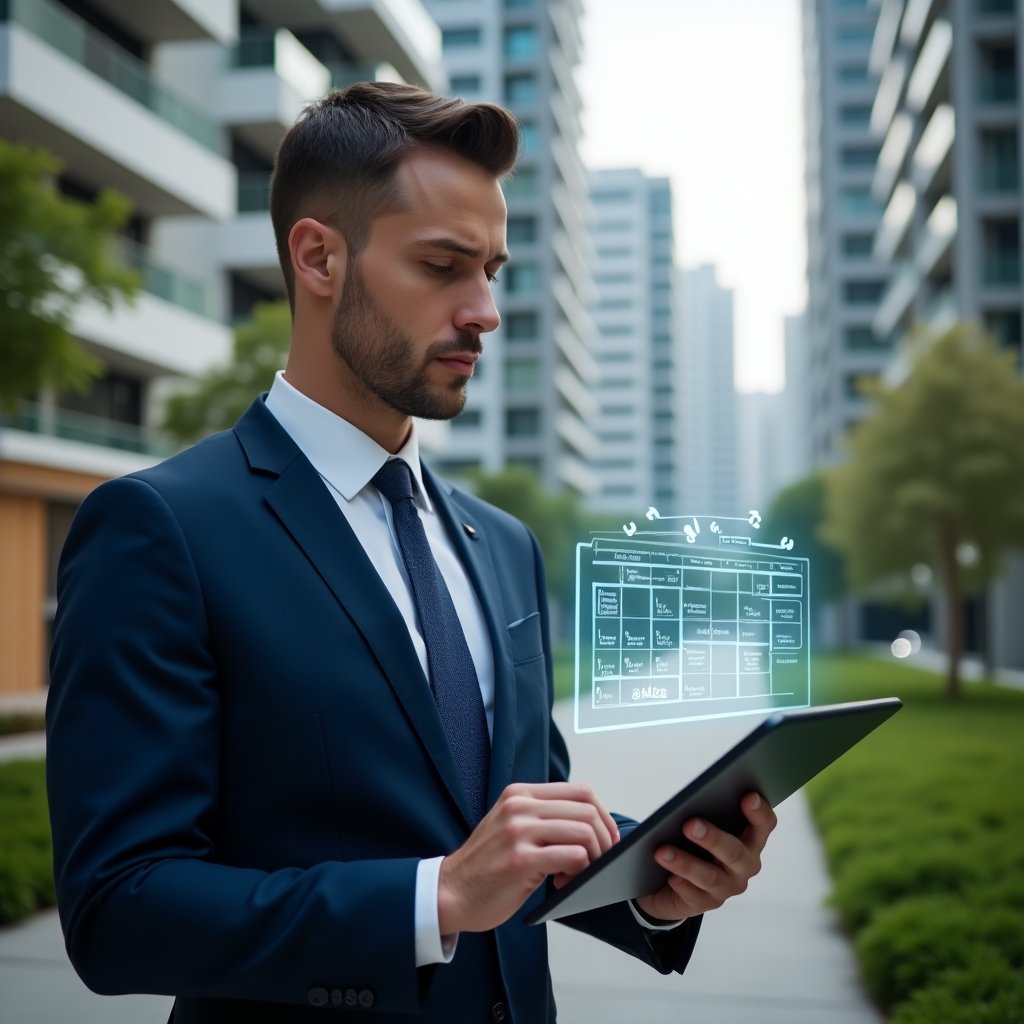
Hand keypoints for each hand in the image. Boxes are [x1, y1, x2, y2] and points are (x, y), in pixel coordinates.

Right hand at [438, 782, 618, 934]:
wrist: (450, 891)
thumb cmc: (486, 865)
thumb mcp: (510, 825)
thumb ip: (541, 817)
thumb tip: (588, 824)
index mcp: (520, 794)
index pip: (579, 790)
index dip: (602, 814)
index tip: (607, 837)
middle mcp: (519, 806)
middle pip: (587, 809)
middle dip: (604, 837)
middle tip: (602, 859)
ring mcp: (519, 831)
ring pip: (583, 831)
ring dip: (595, 856)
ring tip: (581, 872)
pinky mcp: (521, 860)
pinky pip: (572, 857)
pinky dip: (579, 871)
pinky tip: (563, 882)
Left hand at [634, 792, 776, 921]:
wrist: (671, 879)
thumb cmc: (691, 842)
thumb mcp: (699, 825)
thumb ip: (700, 813)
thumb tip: (683, 805)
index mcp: (749, 840)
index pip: (763, 826)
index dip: (759, 812)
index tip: (748, 796)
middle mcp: (744, 866)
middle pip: (735, 853)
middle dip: (713, 838)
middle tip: (689, 825)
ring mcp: (726, 887)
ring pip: (709, 877)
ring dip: (685, 863)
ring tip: (662, 852)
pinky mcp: (705, 904)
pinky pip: (694, 896)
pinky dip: (680, 885)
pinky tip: (669, 877)